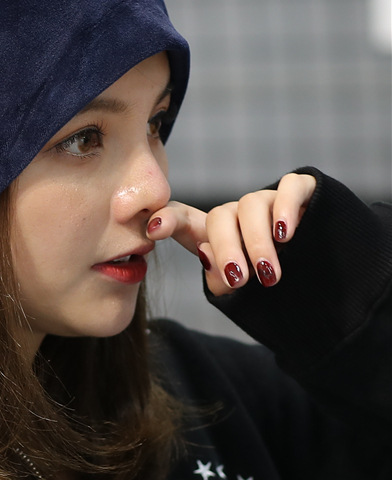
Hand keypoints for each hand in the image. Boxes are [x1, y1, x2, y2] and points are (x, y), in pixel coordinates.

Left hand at [147, 173, 316, 296]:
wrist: (328, 285)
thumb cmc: (271, 289)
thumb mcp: (242, 292)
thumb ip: (220, 280)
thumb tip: (208, 258)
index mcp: (215, 234)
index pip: (183, 219)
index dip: (167, 220)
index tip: (152, 231)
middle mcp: (238, 214)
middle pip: (220, 217)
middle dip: (227, 248)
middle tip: (238, 279)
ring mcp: (268, 202)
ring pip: (251, 206)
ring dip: (257, 241)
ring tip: (269, 272)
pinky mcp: (302, 193)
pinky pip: (290, 186)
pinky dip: (286, 207)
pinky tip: (285, 233)